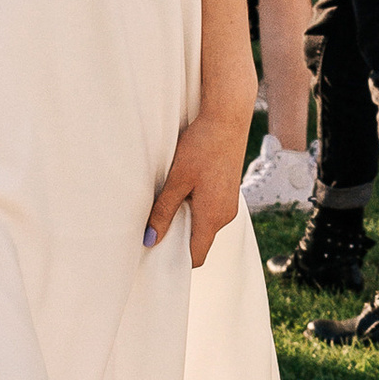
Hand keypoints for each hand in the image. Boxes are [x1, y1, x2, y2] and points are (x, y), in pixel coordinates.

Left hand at [147, 103, 244, 269]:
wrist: (228, 119)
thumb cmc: (201, 147)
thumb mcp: (176, 180)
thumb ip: (163, 211)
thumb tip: (150, 240)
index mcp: (212, 217)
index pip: (196, 256)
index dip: (176, 260)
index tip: (155, 254)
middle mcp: (225, 216)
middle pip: (199, 241)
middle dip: (177, 239)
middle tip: (152, 227)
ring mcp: (229, 204)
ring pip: (203, 225)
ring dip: (185, 220)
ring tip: (165, 204)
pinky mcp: (228, 191)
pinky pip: (209, 211)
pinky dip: (194, 208)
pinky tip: (181, 190)